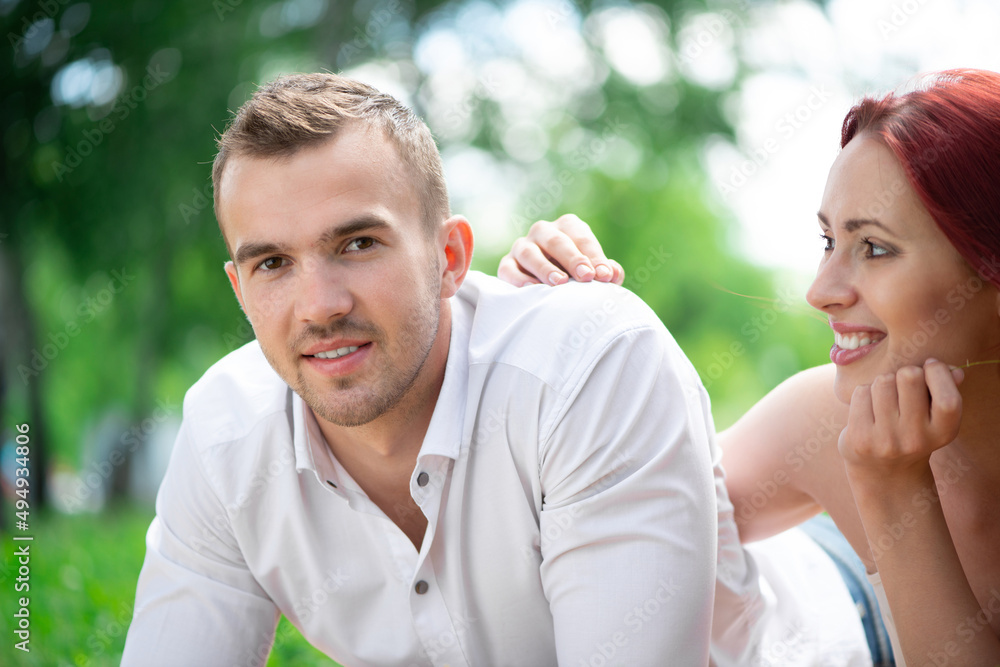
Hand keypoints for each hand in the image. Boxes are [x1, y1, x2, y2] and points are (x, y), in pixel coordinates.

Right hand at [497, 214, 623, 286]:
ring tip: (560, 283)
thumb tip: (614, 273)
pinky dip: (519, 279)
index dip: (595, 256)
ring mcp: (522, 246)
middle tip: (587, 277)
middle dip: (573, 258)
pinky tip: (532, 290)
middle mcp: (543, 231)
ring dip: (545, 268)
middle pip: (556, 241)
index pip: (582, 237)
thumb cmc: (576, 274)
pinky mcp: (507, 264)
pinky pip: (509, 269)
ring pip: (530, 253)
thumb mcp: (593, 270)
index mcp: (568, 226)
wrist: (547, 284)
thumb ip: (606, 271)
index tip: (605, 276)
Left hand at [838, 358, 963, 479]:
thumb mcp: (935, 419)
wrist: (883, 473)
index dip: (937, 372)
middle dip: (906, 372)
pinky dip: (864, 393)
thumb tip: (955, 371)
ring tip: (885, 399)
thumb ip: (947, 392)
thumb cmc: (912, 432)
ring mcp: (887, 440)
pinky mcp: (860, 438)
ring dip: (883, 383)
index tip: (930, 367)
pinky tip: (868, 409)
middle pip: (909, 377)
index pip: (948, 398)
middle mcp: (916, 439)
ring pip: (883, 381)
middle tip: (903, 385)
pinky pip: (861, 392)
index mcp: (943, 433)